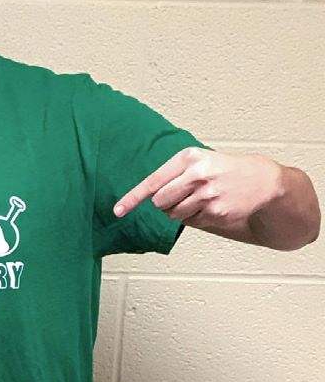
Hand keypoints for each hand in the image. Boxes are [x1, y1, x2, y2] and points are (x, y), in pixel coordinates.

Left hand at [113, 148, 283, 234]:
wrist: (263, 180)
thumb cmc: (226, 169)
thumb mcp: (201, 160)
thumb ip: (174, 174)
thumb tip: (148, 196)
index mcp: (189, 158)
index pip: (153, 182)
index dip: (132, 198)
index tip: (118, 211)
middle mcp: (196, 175)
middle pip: (160, 202)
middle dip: (165, 203)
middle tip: (183, 194)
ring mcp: (206, 195)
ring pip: (173, 215)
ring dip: (181, 211)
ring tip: (201, 198)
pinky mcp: (215, 212)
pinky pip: (190, 222)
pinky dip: (196, 217)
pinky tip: (211, 206)